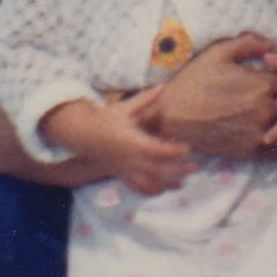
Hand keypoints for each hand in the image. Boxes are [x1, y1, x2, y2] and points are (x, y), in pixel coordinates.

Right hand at [38, 89, 192, 196]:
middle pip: (158, 170)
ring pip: (149, 183)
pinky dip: (152, 191)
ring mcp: (126, 170)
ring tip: (183, 182)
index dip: (174, 151)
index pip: (157, 150)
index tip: (187, 147)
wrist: (84, 135)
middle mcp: (130, 159)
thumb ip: (144, 99)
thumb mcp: (124, 108)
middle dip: (177, 171)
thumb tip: (162, 86)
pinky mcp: (122, 176)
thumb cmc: (106, 119)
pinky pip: (138, 188)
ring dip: (167, 185)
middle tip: (193, 166)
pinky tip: (164, 189)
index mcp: (133, 142)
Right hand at [148, 33, 276, 158]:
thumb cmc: (194, 81)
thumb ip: (249, 43)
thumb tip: (271, 44)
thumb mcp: (218, 52)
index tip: (271, 80)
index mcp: (262, 85)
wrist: (171, 116)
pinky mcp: (248, 151)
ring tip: (265, 115)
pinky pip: (273, 148)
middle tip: (268, 98)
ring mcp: (258, 133)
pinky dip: (272, 140)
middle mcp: (266, 110)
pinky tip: (259, 132)